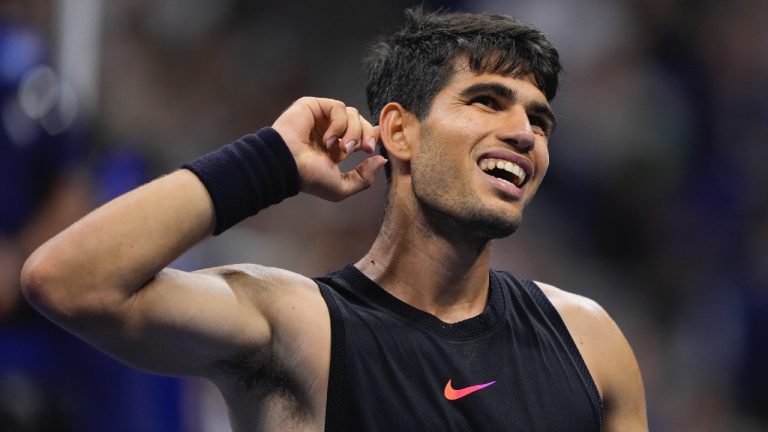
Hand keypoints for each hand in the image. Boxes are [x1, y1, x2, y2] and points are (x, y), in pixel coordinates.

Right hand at [272, 97, 386, 200]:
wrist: (287, 165)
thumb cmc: (309, 178)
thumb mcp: (341, 187)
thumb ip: (364, 178)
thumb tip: (382, 160)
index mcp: (337, 148)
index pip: (363, 134)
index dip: (374, 135)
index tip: (377, 144)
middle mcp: (331, 132)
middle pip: (361, 122)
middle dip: (367, 135)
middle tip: (364, 149)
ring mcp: (322, 118)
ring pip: (353, 114)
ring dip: (353, 132)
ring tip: (342, 148)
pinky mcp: (314, 106)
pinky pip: (338, 107)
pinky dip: (338, 124)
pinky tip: (328, 138)